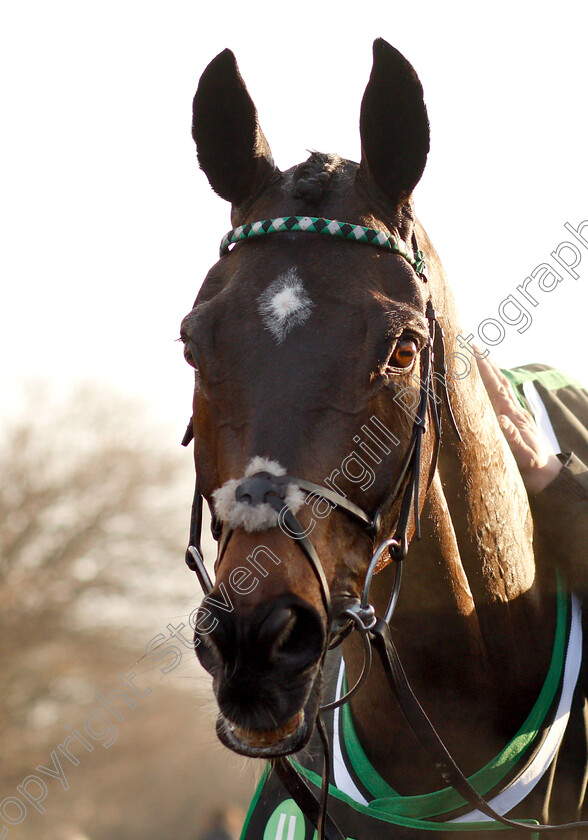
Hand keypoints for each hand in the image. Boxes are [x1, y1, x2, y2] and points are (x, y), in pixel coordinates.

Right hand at [475, 353, 561, 493]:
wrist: (547, 476)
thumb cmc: (532, 469)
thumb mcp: (523, 458)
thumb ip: (513, 439)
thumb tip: (501, 419)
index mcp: (512, 416)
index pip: (495, 387)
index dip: (484, 369)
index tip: (472, 351)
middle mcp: (513, 410)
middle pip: (497, 379)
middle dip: (484, 361)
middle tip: (469, 342)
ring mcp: (515, 413)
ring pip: (500, 384)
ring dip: (489, 367)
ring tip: (476, 353)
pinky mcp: (514, 418)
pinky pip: (501, 394)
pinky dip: (493, 381)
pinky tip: (488, 378)